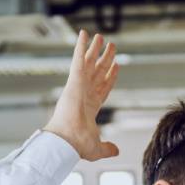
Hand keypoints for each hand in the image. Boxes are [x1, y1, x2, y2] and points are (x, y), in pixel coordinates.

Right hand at [43, 30, 119, 160]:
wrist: (67, 140)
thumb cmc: (77, 145)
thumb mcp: (98, 148)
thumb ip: (108, 148)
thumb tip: (116, 151)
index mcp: (90, 107)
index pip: (103, 88)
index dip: (110, 77)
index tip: (116, 66)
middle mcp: (85, 93)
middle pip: (98, 72)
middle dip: (105, 59)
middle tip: (111, 46)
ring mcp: (79, 85)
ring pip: (90, 62)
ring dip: (95, 49)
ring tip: (102, 36)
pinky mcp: (74, 79)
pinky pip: (78, 58)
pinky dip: (81, 46)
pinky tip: (84, 33)